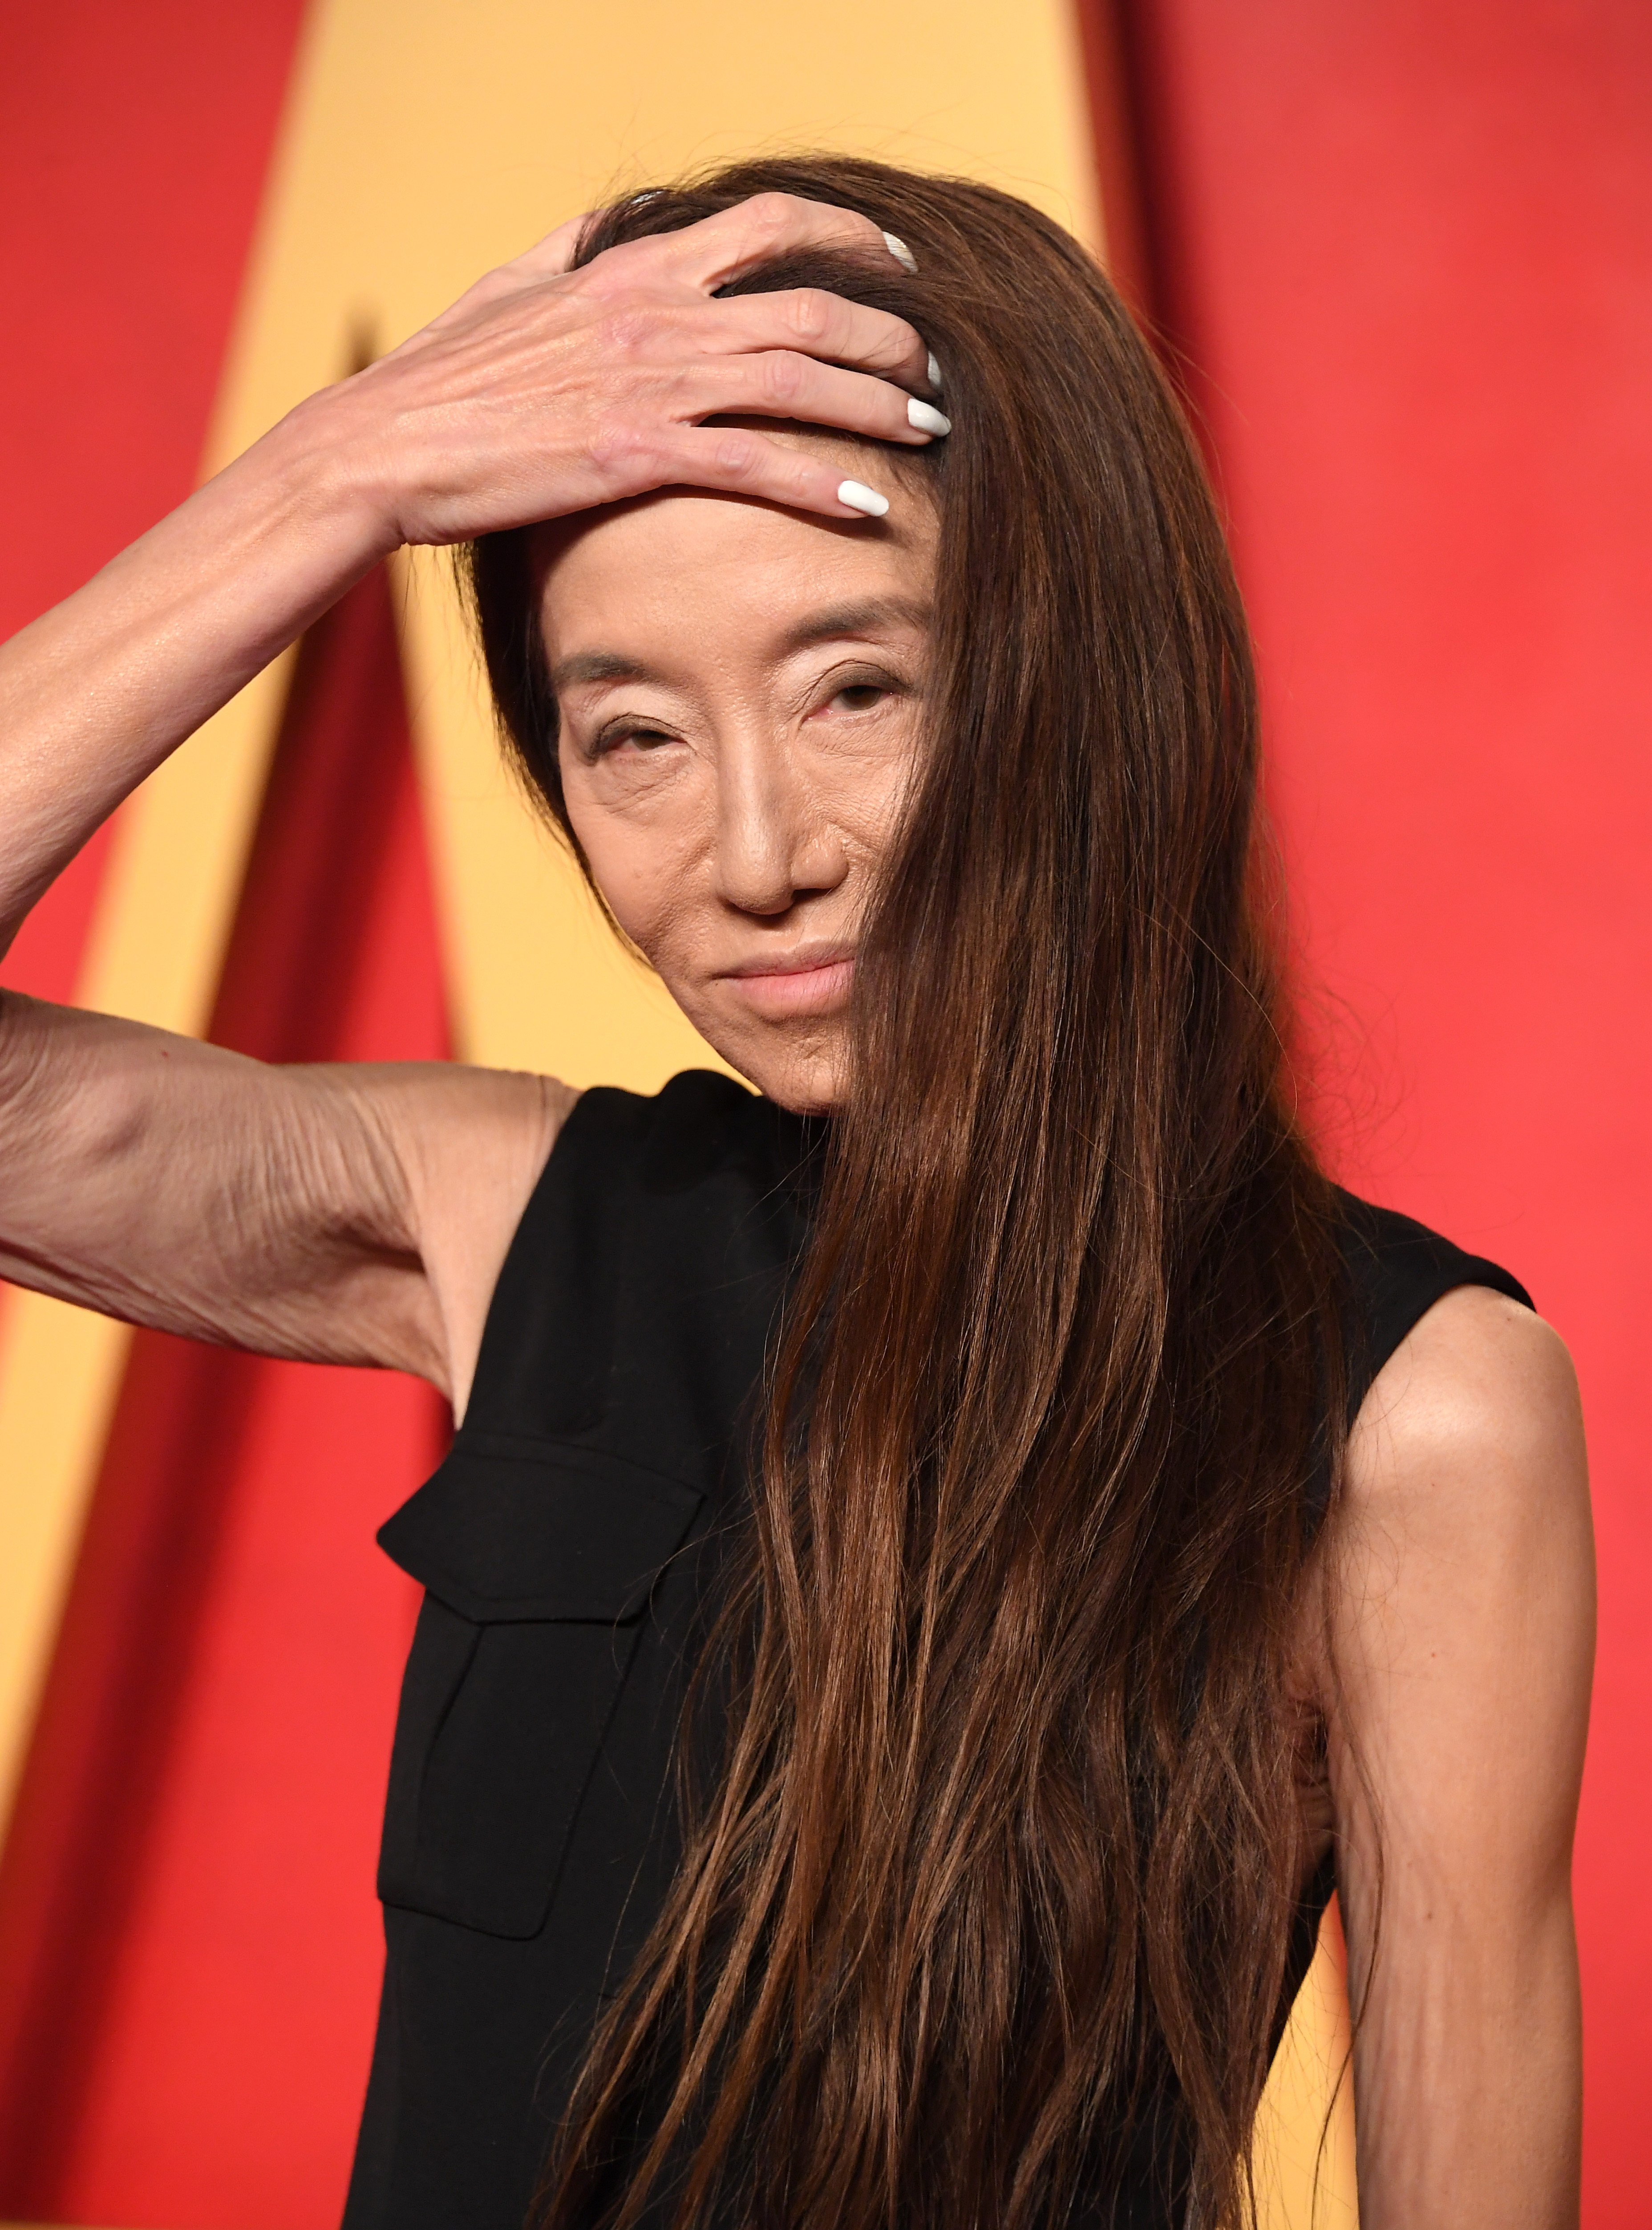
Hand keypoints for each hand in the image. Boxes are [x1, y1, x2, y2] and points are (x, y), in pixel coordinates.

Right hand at [313, 193, 939, 551]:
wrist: (384, 443)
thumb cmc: (441, 375)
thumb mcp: (510, 286)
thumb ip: (571, 251)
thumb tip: (608, 222)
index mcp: (632, 267)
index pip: (768, 224)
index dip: (846, 237)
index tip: (894, 262)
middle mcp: (654, 313)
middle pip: (810, 306)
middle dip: (889, 335)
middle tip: (937, 367)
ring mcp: (648, 382)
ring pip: (798, 380)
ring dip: (877, 405)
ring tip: (932, 429)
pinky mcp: (634, 454)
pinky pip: (753, 464)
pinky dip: (820, 481)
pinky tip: (870, 505)